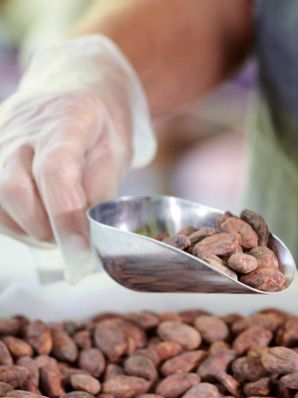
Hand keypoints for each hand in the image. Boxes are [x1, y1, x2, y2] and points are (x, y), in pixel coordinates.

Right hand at [0, 35, 155, 282]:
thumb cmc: (102, 122)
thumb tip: (91, 233)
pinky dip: (14, 220)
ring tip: (59, 229)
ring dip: (27, 227)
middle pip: (15, 189)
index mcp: (67, 119)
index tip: (81, 247)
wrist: (76, 84)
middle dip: (44, 228)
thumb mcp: (117, 151)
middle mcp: (22, 127)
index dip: (66, 216)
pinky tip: (38, 220)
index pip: (55, 173)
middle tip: (73, 240)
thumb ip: (102, 190)